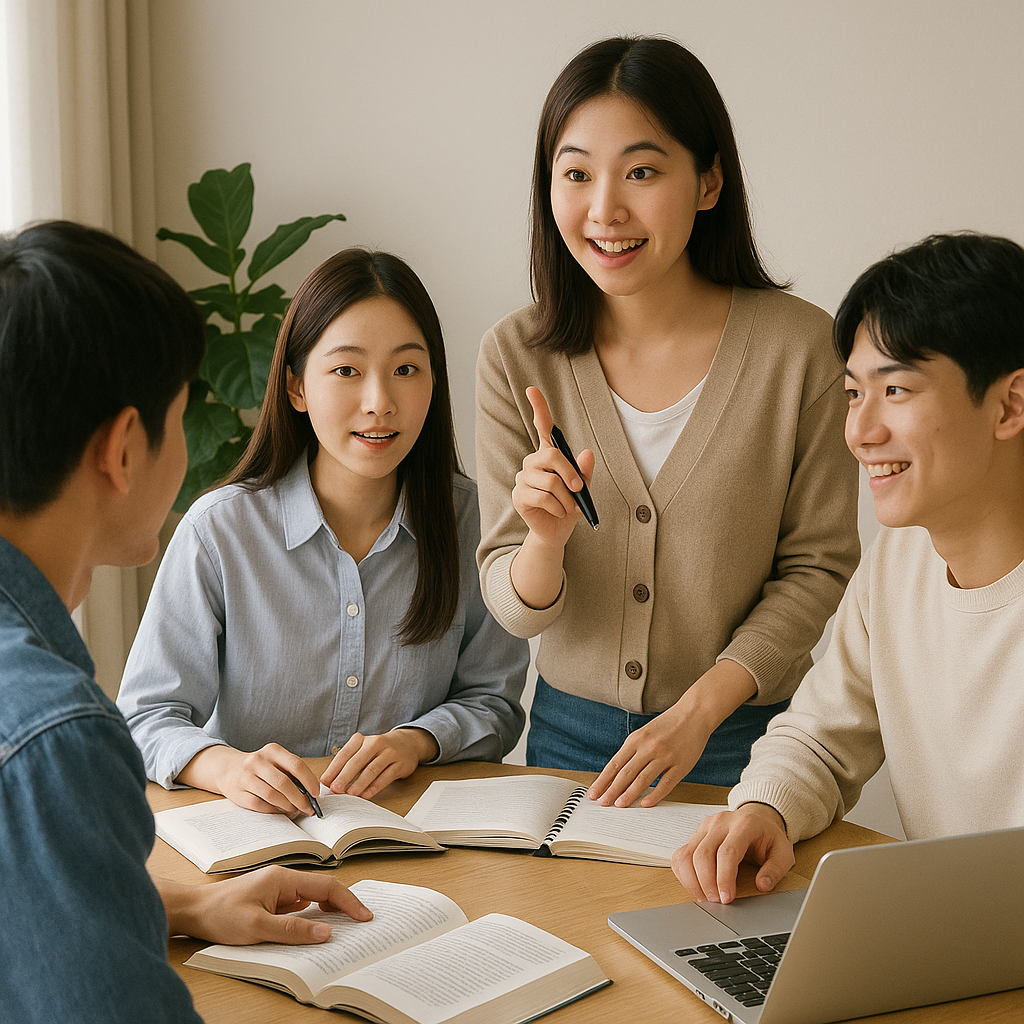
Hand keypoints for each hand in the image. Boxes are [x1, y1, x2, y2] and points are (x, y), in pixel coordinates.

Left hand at [157, 866, 371, 944]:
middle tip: (362, 923)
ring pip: (312, 899)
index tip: (364, 917)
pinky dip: (312, 918)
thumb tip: (326, 932)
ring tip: (346, 928)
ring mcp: (277, 891)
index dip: (347, 901)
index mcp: (283, 879)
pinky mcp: (270, 903)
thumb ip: (293, 929)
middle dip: (344, 905)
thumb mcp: (257, 927)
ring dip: (329, 912)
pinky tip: (316, 930)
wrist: (192, 912)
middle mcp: (283, 881)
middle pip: (322, 890)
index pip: (325, 886)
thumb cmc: (220, 915)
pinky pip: (298, 909)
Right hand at [178, 743, 321, 816]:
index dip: (309, 781)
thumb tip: (311, 793)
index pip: (296, 765)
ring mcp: (246, 776)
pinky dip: (273, 810)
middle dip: (299, 799)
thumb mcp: (276, 761)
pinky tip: (280, 811)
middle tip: (308, 808)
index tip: (316, 794)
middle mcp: (257, 761)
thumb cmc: (261, 767)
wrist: (228, 769)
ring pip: (272, 795)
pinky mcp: (238, 792)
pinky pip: (260, 805)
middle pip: (284, 783)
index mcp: (272, 750)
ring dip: (287, 806)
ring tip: (295, 810)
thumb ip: (292, 772)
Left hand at [320, 728, 438, 798]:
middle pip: (357, 761)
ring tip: (350, 794)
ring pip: (372, 769)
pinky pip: (386, 777)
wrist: (406, 743)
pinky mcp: (400, 764)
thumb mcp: (362, 750)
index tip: (325, 782)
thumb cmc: (378, 750)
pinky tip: (366, 795)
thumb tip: (330, 782)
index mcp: (361, 740)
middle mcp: (375, 743)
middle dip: (345, 776)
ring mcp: (389, 753)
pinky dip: (374, 787)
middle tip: (336, 789)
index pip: (345, 754)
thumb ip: (348, 764)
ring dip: (360, 783)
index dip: (334, 768)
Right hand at [512, 387, 594, 549]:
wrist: (558, 531)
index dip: (538, 408)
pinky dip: (558, 508)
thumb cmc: (570, 506)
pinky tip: (559, 513)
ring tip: (568, 508)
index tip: (532, 389)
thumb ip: (585, 471)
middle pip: (551, 455)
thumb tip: (586, 453)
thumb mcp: (584, 488)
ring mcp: (524, 478)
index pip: (542, 427)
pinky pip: (543, 497)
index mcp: (549, 455)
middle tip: (579, 490)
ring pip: (550, 481)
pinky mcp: (519, 495)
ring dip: (566, 498)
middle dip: (570, 474)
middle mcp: (533, 462)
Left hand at [588, 702, 709, 807]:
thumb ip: (632, 752)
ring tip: (619, 805)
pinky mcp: (681, 765)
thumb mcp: (644, 733)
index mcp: (636, 739)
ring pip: (643, 779)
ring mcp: (665, 756)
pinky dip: (655, 795)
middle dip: (612, 790)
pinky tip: (645, 803)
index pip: (615, 764)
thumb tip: (616, 775)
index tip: (594, 793)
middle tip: (603, 803)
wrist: (694, 714)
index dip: (603, 780)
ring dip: (629, 794)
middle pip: (626, 773)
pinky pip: (666, 783)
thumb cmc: (667, 725)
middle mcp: (649, 747)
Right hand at [672, 804, 793, 903]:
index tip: (726, 899)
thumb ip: (776, 869)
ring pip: (687, 854)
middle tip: (716, 903)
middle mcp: (720, 822)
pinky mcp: (695, 835)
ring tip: (705, 898)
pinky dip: (683, 874)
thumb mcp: (783, 852)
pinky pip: (680, 855)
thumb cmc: (767, 837)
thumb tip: (762, 885)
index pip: (727, 851)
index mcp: (743, 824)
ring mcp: (704, 827)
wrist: (756, 818)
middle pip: (703, 854)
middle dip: (706, 883)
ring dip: (692, 881)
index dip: (724, 878)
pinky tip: (695, 887)